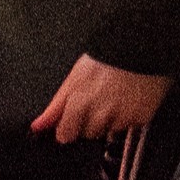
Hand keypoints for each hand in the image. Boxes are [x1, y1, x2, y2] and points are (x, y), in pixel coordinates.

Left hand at [31, 56, 171, 142]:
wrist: (142, 45)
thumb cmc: (107, 58)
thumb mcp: (75, 77)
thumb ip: (55, 106)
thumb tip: (37, 126)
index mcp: (79, 102)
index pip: (65, 135)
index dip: (68, 127)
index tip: (73, 121)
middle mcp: (100, 112)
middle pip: (89, 134)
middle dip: (91, 123)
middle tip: (99, 102)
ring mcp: (123, 116)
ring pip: (109, 131)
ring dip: (111, 121)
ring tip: (116, 98)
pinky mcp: (142, 116)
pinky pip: (130, 125)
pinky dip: (130, 116)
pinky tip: (130, 99)